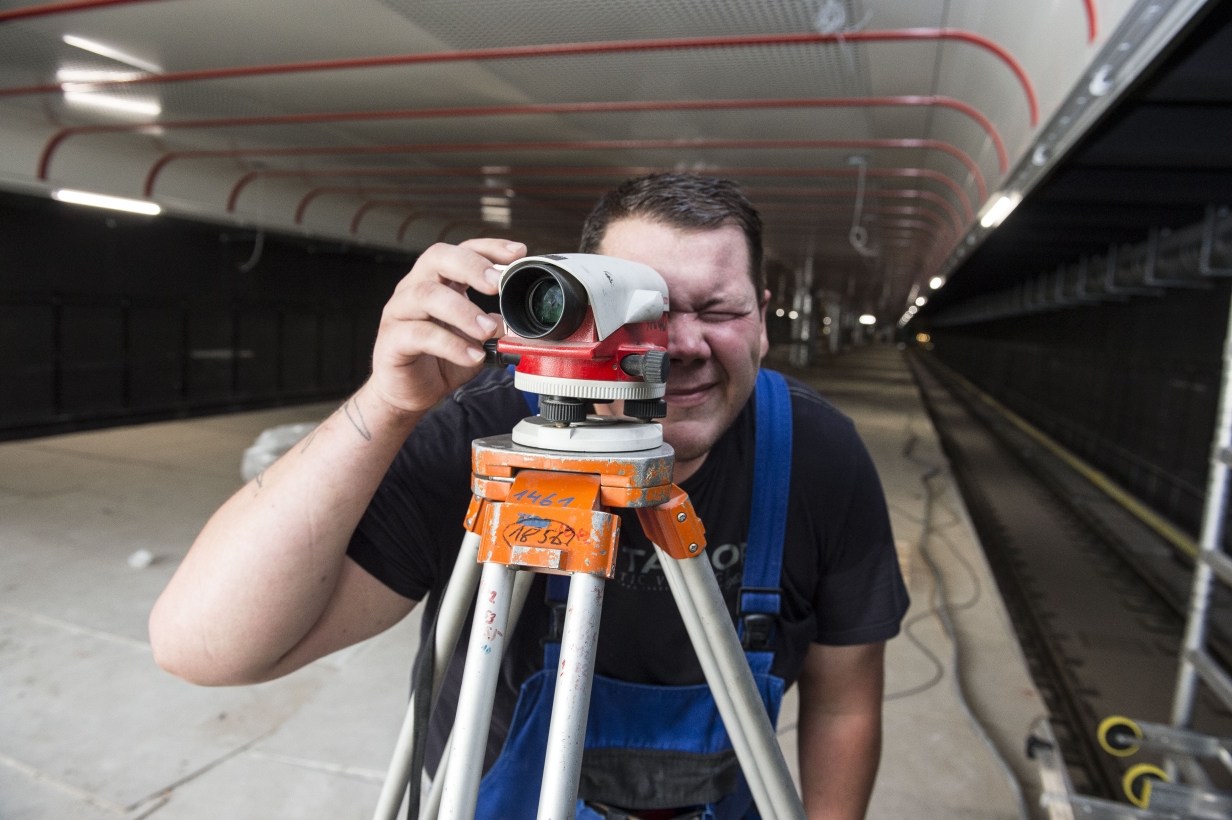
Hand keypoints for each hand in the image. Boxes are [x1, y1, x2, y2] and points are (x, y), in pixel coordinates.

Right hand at [369, 238, 524, 413]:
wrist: (410, 394)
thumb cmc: (439, 360)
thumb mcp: (475, 340)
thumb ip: (495, 326)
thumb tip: (518, 320)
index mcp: (437, 281)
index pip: (461, 250)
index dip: (489, 248)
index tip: (517, 254)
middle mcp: (414, 288)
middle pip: (437, 258)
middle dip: (472, 267)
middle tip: (497, 285)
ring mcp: (399, 312)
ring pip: (426, 295)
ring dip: (463, 311)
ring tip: (488, 330)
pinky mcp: (392, 340)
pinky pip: (419, 334)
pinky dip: (451, 345)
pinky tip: (472, 356)